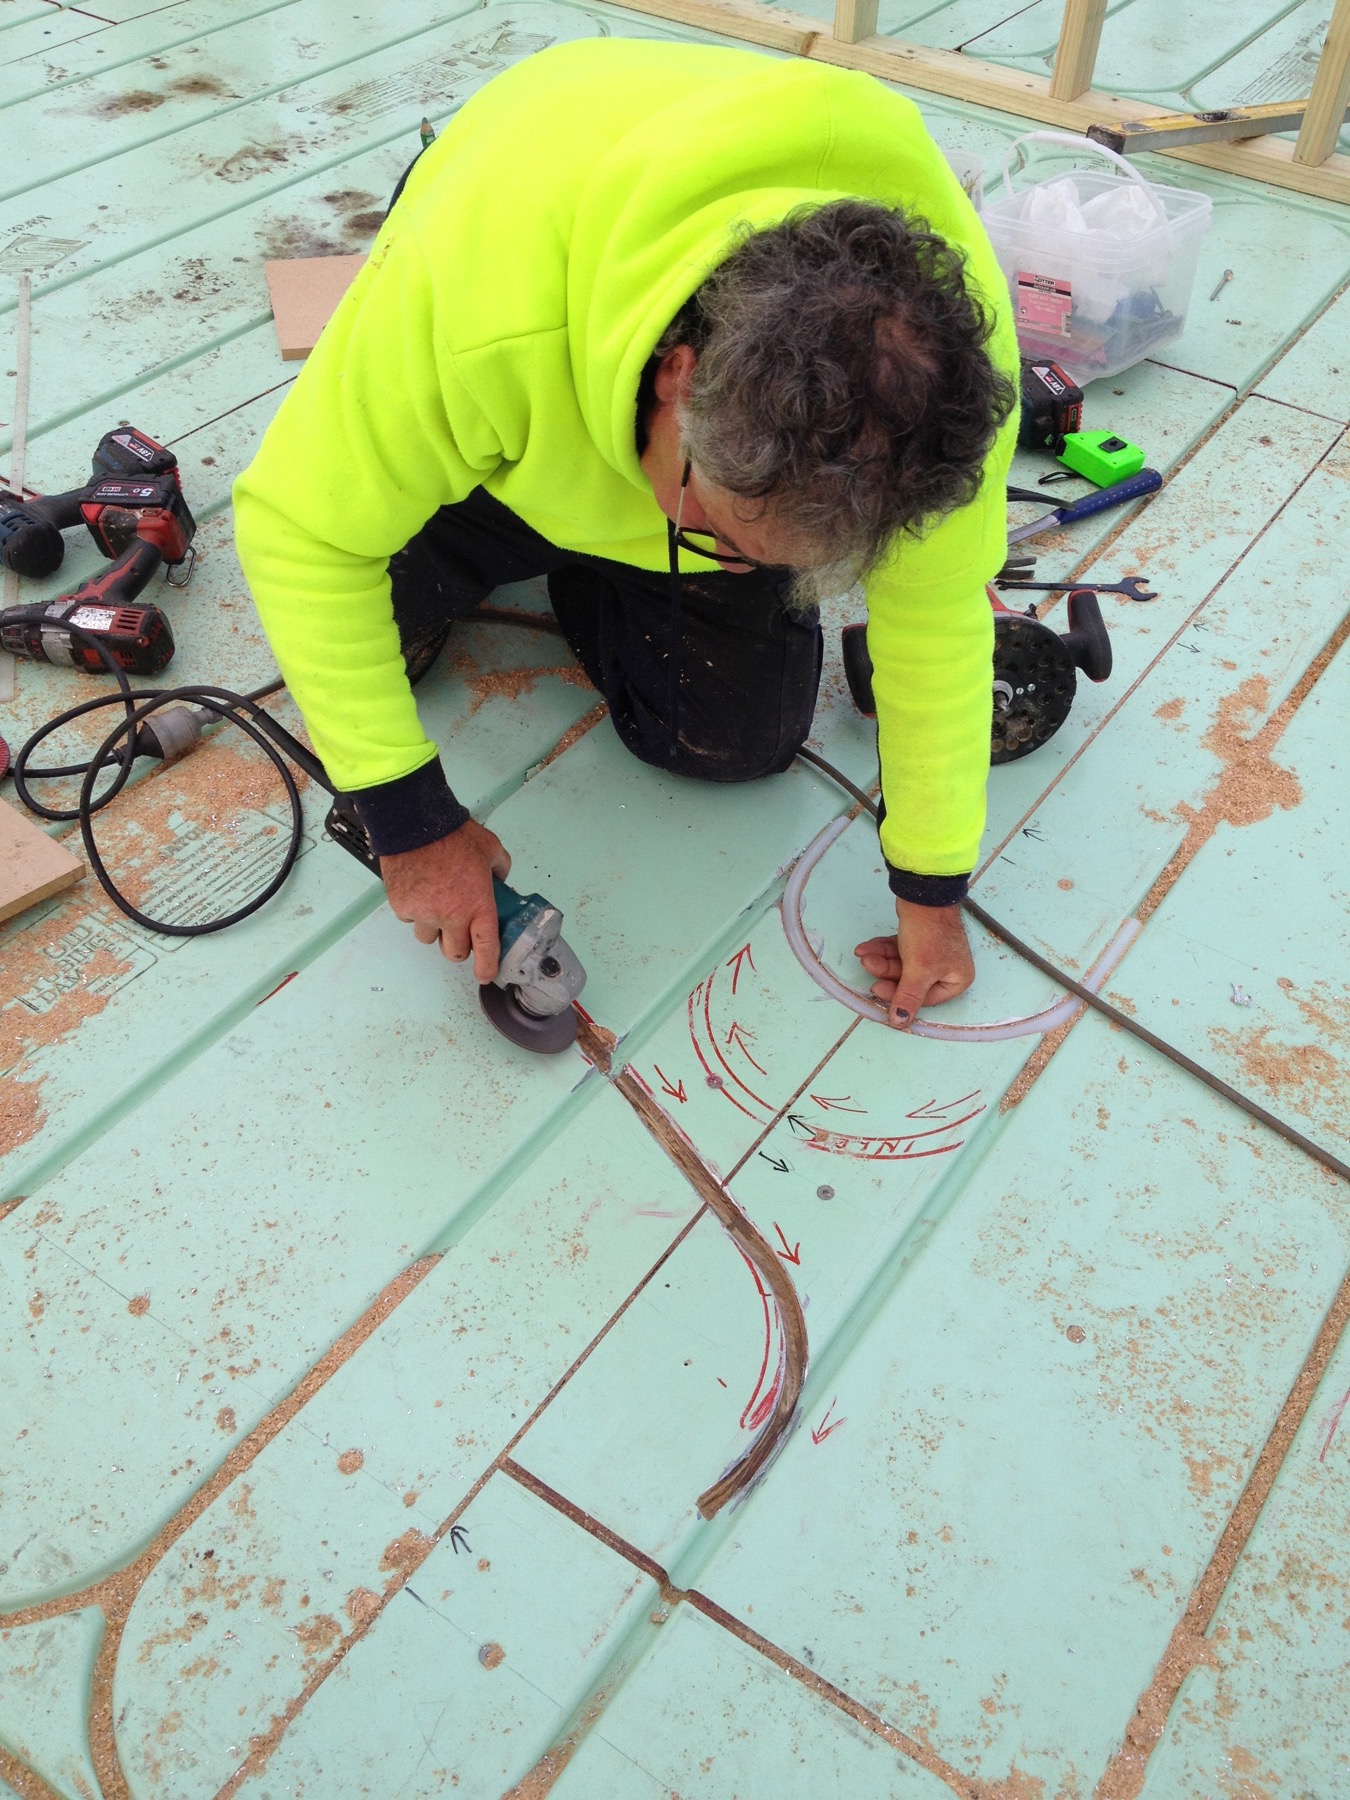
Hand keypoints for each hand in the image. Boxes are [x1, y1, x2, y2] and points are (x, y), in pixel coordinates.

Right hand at [380, 821, 510, 981]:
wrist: (416, 822)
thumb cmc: (454, 834)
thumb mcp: (491, 849)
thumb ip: (500, 871)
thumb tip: (500, 882)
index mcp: (478, 905)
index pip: (486, 948)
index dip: (486, 967)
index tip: (486, 974)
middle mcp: (451, 916)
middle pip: (454, 953)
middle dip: (458, 946)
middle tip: (459, 931)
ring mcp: (424, 913)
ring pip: (428, 938)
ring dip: (434, 928)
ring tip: (435, 903)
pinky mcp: (402, 907)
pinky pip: (409, 919)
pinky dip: (414, 910)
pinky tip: (419, 889)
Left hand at [854, 900, 974, 1029]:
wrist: (923, 894)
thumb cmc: (929, 933)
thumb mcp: (919, 970)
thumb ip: (908, 998)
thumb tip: (900, 1022)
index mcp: (957, 979)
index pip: (924, 999)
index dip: (898, 995)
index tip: (877, 988)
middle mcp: (947, 968)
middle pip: (909, 981)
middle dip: (886, 972)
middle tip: (868, 965)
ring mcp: (932, 953)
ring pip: (901, 965)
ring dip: (881, 960)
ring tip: (865, 953)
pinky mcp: (918, 940)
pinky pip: (898, 951)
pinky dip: (883, 950)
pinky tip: (867, 948)